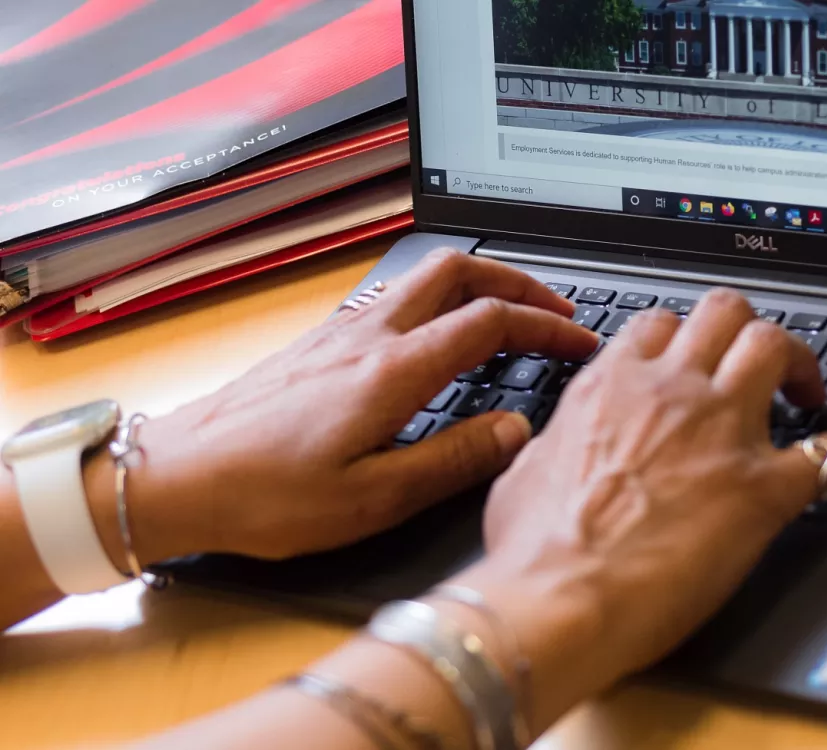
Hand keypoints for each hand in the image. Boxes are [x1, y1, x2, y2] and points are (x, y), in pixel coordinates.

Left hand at [84, 250, 597, 567]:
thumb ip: (454, 459)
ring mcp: (342, 330)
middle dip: (518, 282)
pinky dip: (439, 298)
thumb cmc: (267, 495)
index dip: (548, 327)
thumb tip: (515, 430)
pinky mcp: (321, 339)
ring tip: (510, 313)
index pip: (491, 322)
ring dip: (479, 283)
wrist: (178, 475)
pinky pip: (395, 295)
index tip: (582, 342)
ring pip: (425, 275)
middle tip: (556, 310)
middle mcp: (369, 334)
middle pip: (459, 270)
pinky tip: (439, 333)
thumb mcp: (373, 498)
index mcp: (392, 370)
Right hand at [449, 288, 826, 730]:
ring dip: (796, 358)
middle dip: (743, 329)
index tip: (691, 356)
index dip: (682, 337)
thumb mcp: (523, 474)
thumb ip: (549, 441)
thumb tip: (545, 442)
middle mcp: (671, 390)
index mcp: (612, 385)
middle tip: (754, 360)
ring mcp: (722, 431)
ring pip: (775, 345)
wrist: (558, 595)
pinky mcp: (764, 487)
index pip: (660, 325)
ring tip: (807, 387)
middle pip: (724, 313)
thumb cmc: (534, 545)